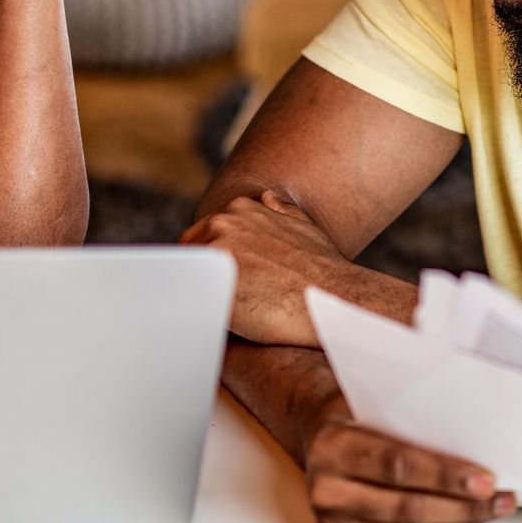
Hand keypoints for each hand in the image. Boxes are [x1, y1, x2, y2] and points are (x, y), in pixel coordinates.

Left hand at [182, 190, 372, 346]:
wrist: (333, 299)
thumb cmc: (323, 268)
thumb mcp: (303, 225)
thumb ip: (279, 211)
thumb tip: (266, 198)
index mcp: (238, 209)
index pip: (202, 234)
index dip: (211, 261)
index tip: (222, 280)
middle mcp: (221, 226)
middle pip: (189, 255)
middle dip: (201, 276)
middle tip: (222, 299)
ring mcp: (215, 256)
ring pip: (188, 278)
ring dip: (198, 294)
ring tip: (224, 313)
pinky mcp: (212, 289)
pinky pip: (191, 303)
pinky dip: (199, 312)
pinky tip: (220, 323)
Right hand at [300, 394, 516, 522]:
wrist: (321, 436)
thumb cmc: (356, 414)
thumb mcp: (377, 403)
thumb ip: (413, 421)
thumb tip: (475, 434)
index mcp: (333, 447)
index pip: (398, 465)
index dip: (445, 476)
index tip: (485, 480)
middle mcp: (328, 490)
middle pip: (406, 508)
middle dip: (462, 507)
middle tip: (498, 499)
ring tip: (492, 510)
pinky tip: (463, 522)